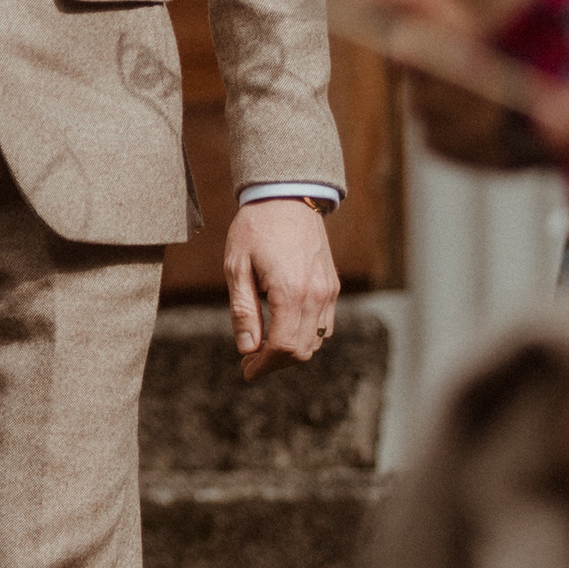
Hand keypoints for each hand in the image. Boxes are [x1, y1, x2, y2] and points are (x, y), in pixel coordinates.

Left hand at [224, 197, 339, 376]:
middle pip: (302, 350)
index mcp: (290, 292)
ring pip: (316, 340)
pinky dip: (307, 334)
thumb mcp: (236, 267)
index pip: (283, 347)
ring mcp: (328, 291)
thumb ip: (243, 311)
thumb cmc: (255, 228)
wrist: (287, 196)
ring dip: (292, 350)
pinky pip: (325, 324)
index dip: (264, 365)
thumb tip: (247, 349)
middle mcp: (316, 295)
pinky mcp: (332, 285)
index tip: (246, 371)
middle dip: (276, 362)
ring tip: (264, 346)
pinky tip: (284, 328)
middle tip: (251, 362)